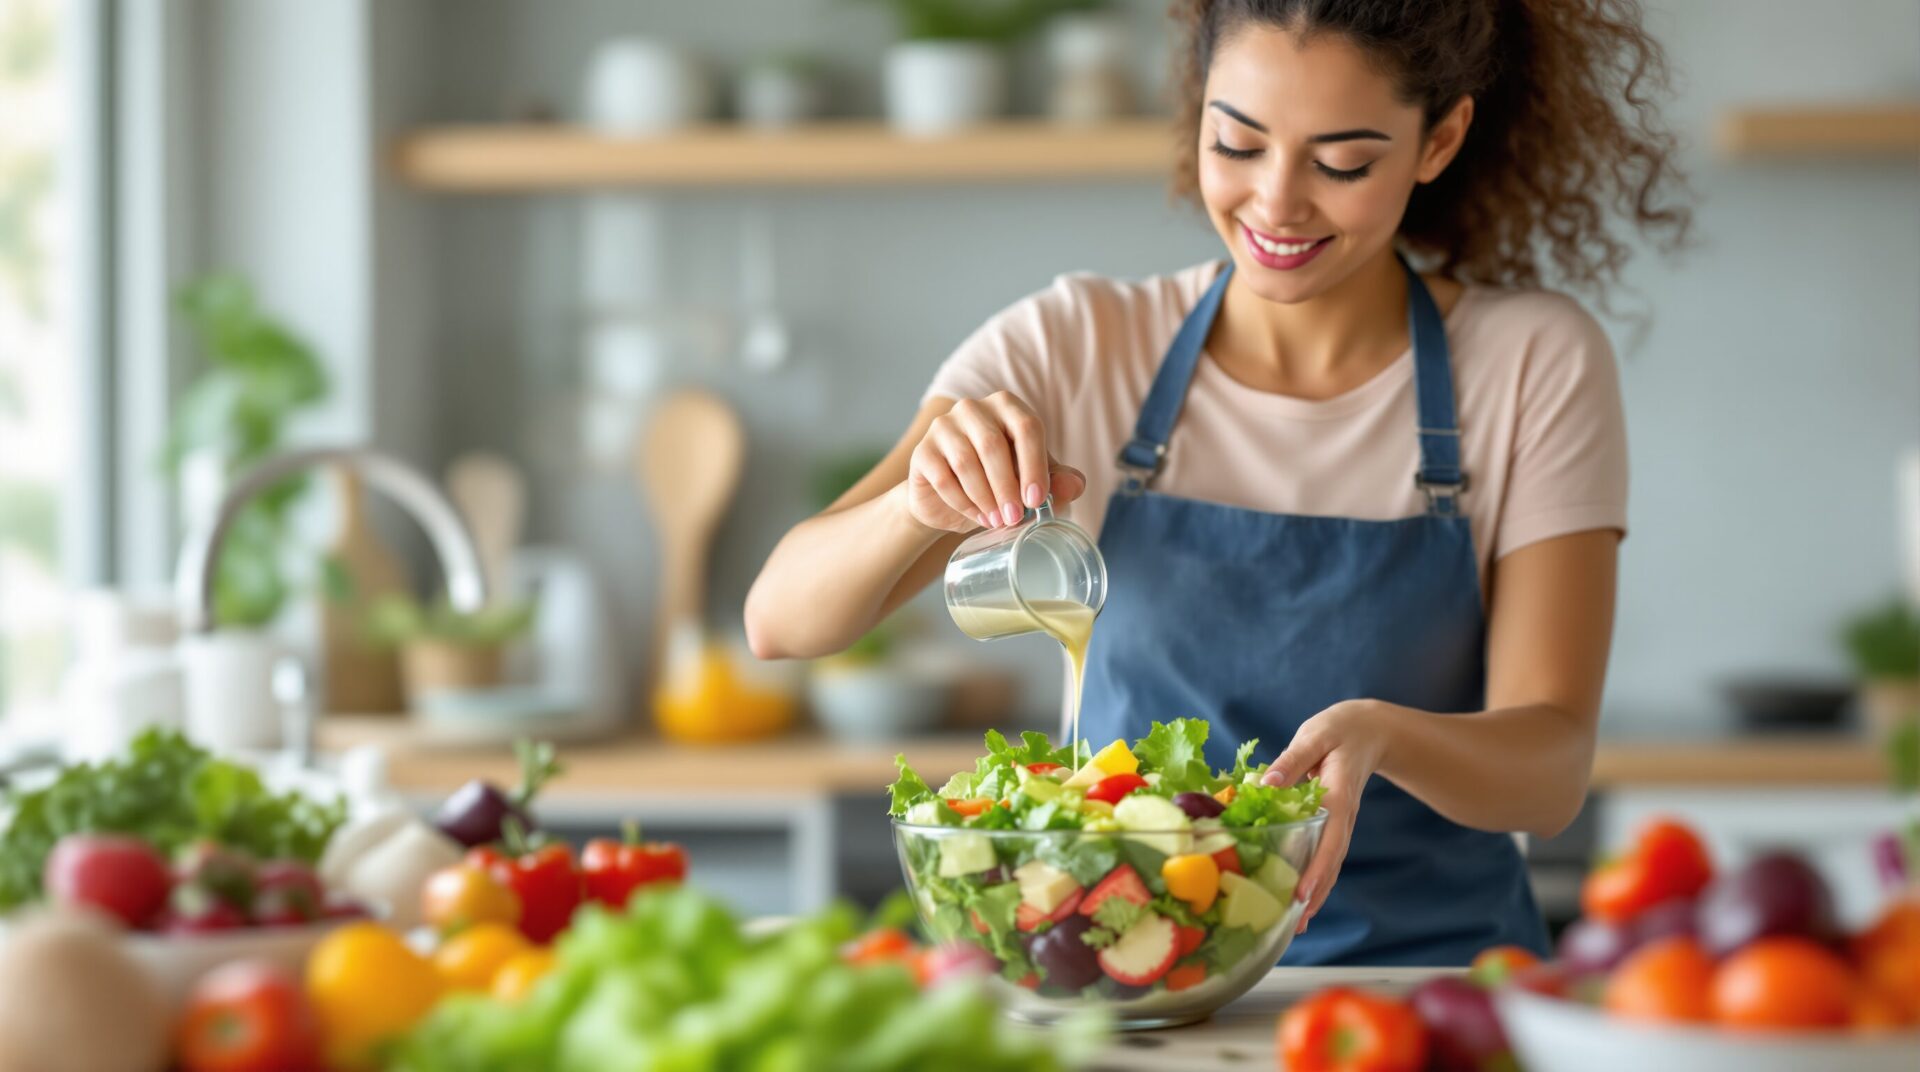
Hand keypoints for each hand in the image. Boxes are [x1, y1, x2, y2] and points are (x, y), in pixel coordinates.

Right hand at [905, 392, 1085, 533]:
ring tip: (998, 521)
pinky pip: (943, 478)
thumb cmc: (996, 482)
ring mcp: (943, 426)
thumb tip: (1075, 486)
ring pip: (966, 461)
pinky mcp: (922, 451)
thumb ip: (1055, 481)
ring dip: (985, 497)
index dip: (1034, 465)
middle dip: (1007, 487)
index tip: (1036, 500)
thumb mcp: (1030, 481)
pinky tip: (977, 516)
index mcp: (1007, 407)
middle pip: (993, 444)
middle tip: (1015, 519)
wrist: (948, 500)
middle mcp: (973, 408)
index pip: (1027, 426)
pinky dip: (963, 502)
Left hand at [1261, 700, 1395, 933]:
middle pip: (1332, 863)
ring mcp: (1342, 823)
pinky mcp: (1335, 823)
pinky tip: (1301, 898)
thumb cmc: (1340, 730)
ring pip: (1331, 864)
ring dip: (1317, 894)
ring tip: (1297, 925)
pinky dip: (1316, 878)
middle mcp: (1344, 817)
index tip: (1303, 894)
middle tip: (1295, 926)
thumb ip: (1291, 761)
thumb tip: (1264, 783)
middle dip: (1316, 895)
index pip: (1331, 839)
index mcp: (1339, 796)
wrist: (1370, 730)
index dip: (1317, 868)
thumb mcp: (1314, 736)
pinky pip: (1327, 855)